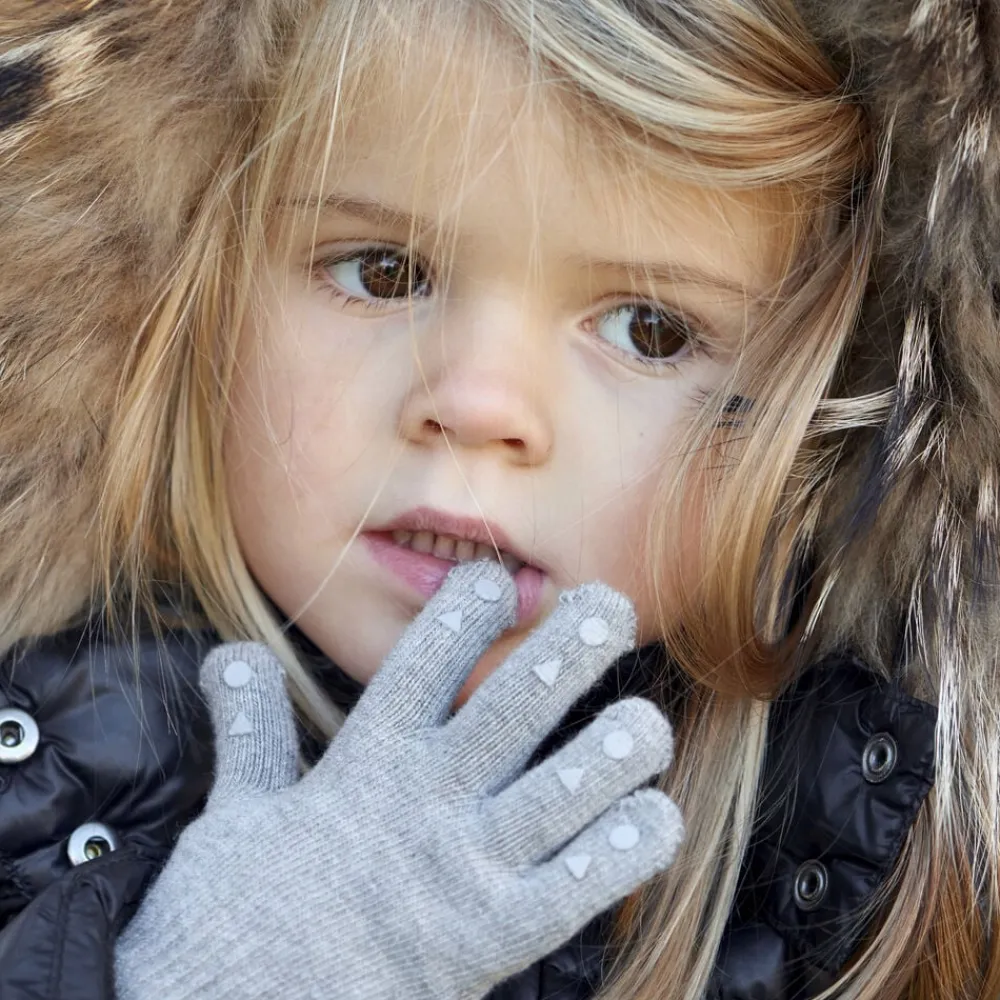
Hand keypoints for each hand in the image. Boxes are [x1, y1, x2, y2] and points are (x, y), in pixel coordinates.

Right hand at [115, 560, 683, 999]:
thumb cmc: (233, 917)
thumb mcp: (234, 810)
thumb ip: (249, 727)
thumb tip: (227, 657)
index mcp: (362, 764)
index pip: (422, 663)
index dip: (463, 611)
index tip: (496, 578)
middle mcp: (423, 802)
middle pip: (513, 707)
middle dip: (570, 651)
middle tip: (613, 606)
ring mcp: (463, 871)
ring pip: (562, 790)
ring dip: (615, 749)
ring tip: (647, 720)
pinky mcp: (492, 941)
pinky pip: (577, 887)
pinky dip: (624, 849)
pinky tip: (652, 817)